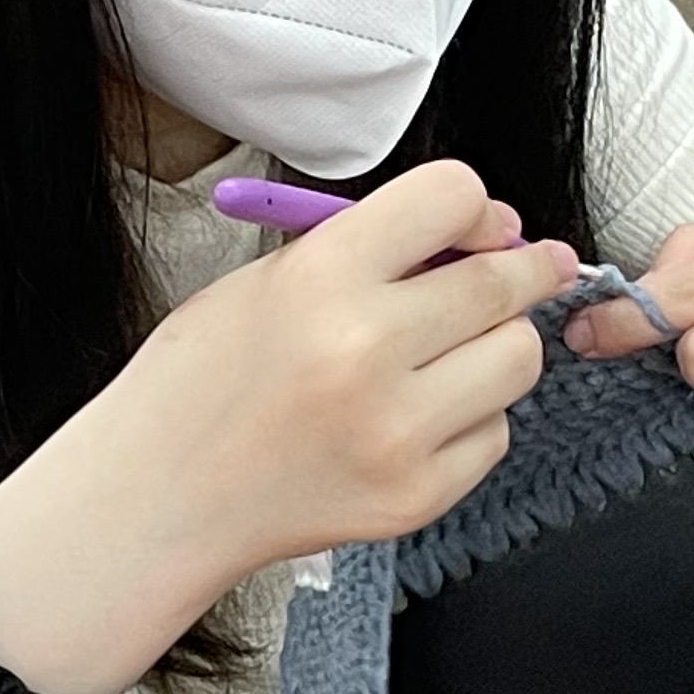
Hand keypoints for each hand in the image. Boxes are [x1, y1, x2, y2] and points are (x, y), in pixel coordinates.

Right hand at [89, 160, 576, 584]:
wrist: (162, 495)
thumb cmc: (204, 382)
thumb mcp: (267, 278)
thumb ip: (370, 249)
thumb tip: (484, 233)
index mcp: (320, 278)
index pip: (452, 198)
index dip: (476, 208)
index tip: (482, 224)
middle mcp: (365, 351)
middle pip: (501, 284)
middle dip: (524, 269)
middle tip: (531, 268)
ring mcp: (397, 432)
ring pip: (518, 359)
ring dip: (500, 345)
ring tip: (451, 352)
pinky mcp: (416, 495)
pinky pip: (496, 434)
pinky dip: (471, 418)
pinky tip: (417, 417)